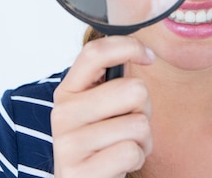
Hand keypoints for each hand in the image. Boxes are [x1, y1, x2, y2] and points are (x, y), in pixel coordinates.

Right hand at [51, 35, 154, 177]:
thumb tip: (141, 52)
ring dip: (142, 139)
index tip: (148, 57)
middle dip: (144, 109)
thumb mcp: (99, 107)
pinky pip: (131, 152)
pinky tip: (120, 163)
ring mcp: (69, 143)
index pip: (95, 52)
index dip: (129, 46)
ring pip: (138, 124)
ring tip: (124, 146)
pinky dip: (136, 159)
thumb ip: (113, 81)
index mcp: (68, 90)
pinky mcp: (81, 171)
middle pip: (134, 90)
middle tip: (129, 122)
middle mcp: (63, 113)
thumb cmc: (101, 142)